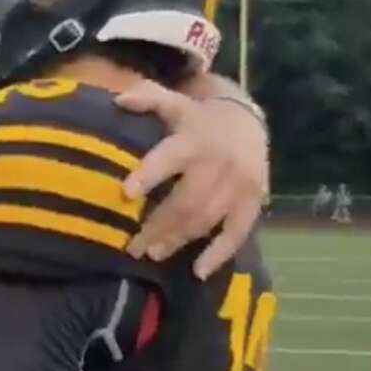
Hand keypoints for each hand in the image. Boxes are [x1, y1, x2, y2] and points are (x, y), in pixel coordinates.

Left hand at [117, 80, 268, 279]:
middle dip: (158, 225)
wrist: (249, 122)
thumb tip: (118, 99)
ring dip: (178, 239)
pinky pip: (237, 233)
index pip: (170, 157)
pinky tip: (199, 271)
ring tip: (152, 253)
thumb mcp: (176, 103)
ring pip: (206, 219)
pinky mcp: (252, 203)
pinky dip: (219, 254)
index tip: (126, 191)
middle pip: (187, 200)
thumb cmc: (199, 119)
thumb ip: (148, 99)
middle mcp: (218, 163)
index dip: (150, 173)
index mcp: (194, 139)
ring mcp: (238, 186)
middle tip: (132, 246)